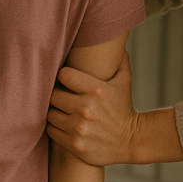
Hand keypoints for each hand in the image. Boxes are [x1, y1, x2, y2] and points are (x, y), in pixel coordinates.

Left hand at [46, 50, 137, 165]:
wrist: (132, 141)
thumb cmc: (123, 107)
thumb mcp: (124, 82)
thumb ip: (117, 59)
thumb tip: (113, 36)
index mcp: (96, 90)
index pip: (63, 74)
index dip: (64, 76)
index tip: (67, 79)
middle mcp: (86, 109)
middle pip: (54, 95)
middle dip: (58, 95)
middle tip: (63, 96)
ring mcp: (79, 128)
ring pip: (50, 113)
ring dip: (55, 111)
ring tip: (63, 110)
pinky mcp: (74, 145)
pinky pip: (52, 130)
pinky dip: (55, 127)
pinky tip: (64, 123)